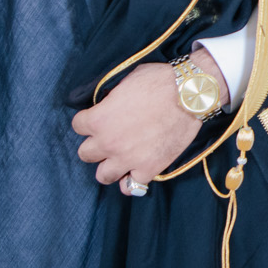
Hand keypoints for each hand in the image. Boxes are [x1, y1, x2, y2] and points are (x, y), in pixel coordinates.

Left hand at [72, 47, 219, 189]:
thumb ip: (111, 99)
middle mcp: (108, 142)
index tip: (98, 119)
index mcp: (99, 119)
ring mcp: (128, 158)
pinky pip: (131, 186)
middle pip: (85, 154)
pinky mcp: (149, 168)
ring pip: (103, 175)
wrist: (190, 95)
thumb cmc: (159, 81)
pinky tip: (138, 169)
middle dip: (96, 145)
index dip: (88, 121)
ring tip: (120, 158)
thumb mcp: (126, 81)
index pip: (77, 126)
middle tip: (110, 138)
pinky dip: (133, 179)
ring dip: (109, 167)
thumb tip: (109, 104)